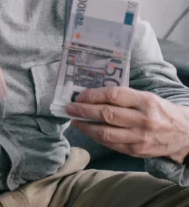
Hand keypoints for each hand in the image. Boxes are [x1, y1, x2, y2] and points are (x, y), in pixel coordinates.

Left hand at [67, 87, 188, 163]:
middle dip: (84, 111)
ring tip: (74, 120)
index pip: (113, 96)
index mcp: (145, 101)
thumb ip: (123, 97)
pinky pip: (111, 144)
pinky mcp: (136, 151)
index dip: (93, 95)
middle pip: (106, 114)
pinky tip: (88, 131)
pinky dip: (96, 137)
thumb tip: (92, 96)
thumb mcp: (146, 97)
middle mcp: (143, 119)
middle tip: (69, 108)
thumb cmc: (160, 111)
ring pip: (105, 132)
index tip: (79, 96)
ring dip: (86, 127)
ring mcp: (140, 137)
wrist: (184, 133)